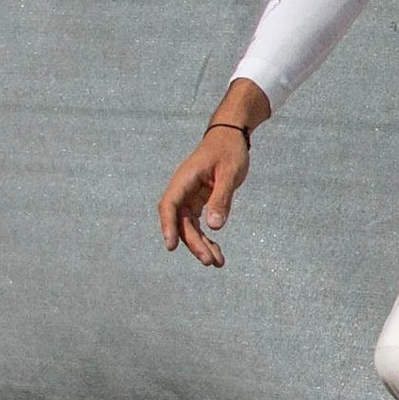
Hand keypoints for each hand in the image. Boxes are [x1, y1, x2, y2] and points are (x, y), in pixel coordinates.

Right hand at [160, 83, 270, 267]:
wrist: (230, 137)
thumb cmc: (229, 150)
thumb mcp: (229, 174)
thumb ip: (221, 199)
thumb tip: (214, 227)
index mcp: (184, 179)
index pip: (169, 206)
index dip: (168, 226)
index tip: (171, 246)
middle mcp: (182, 189)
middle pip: (180, 221)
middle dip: (193, 243)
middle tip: (209, 261)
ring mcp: (189, 196)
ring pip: (189, 225)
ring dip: (200, 244)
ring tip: (216, 263)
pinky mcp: (199, 200)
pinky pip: (198, 222)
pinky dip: (207, 236)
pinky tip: (217, 251)